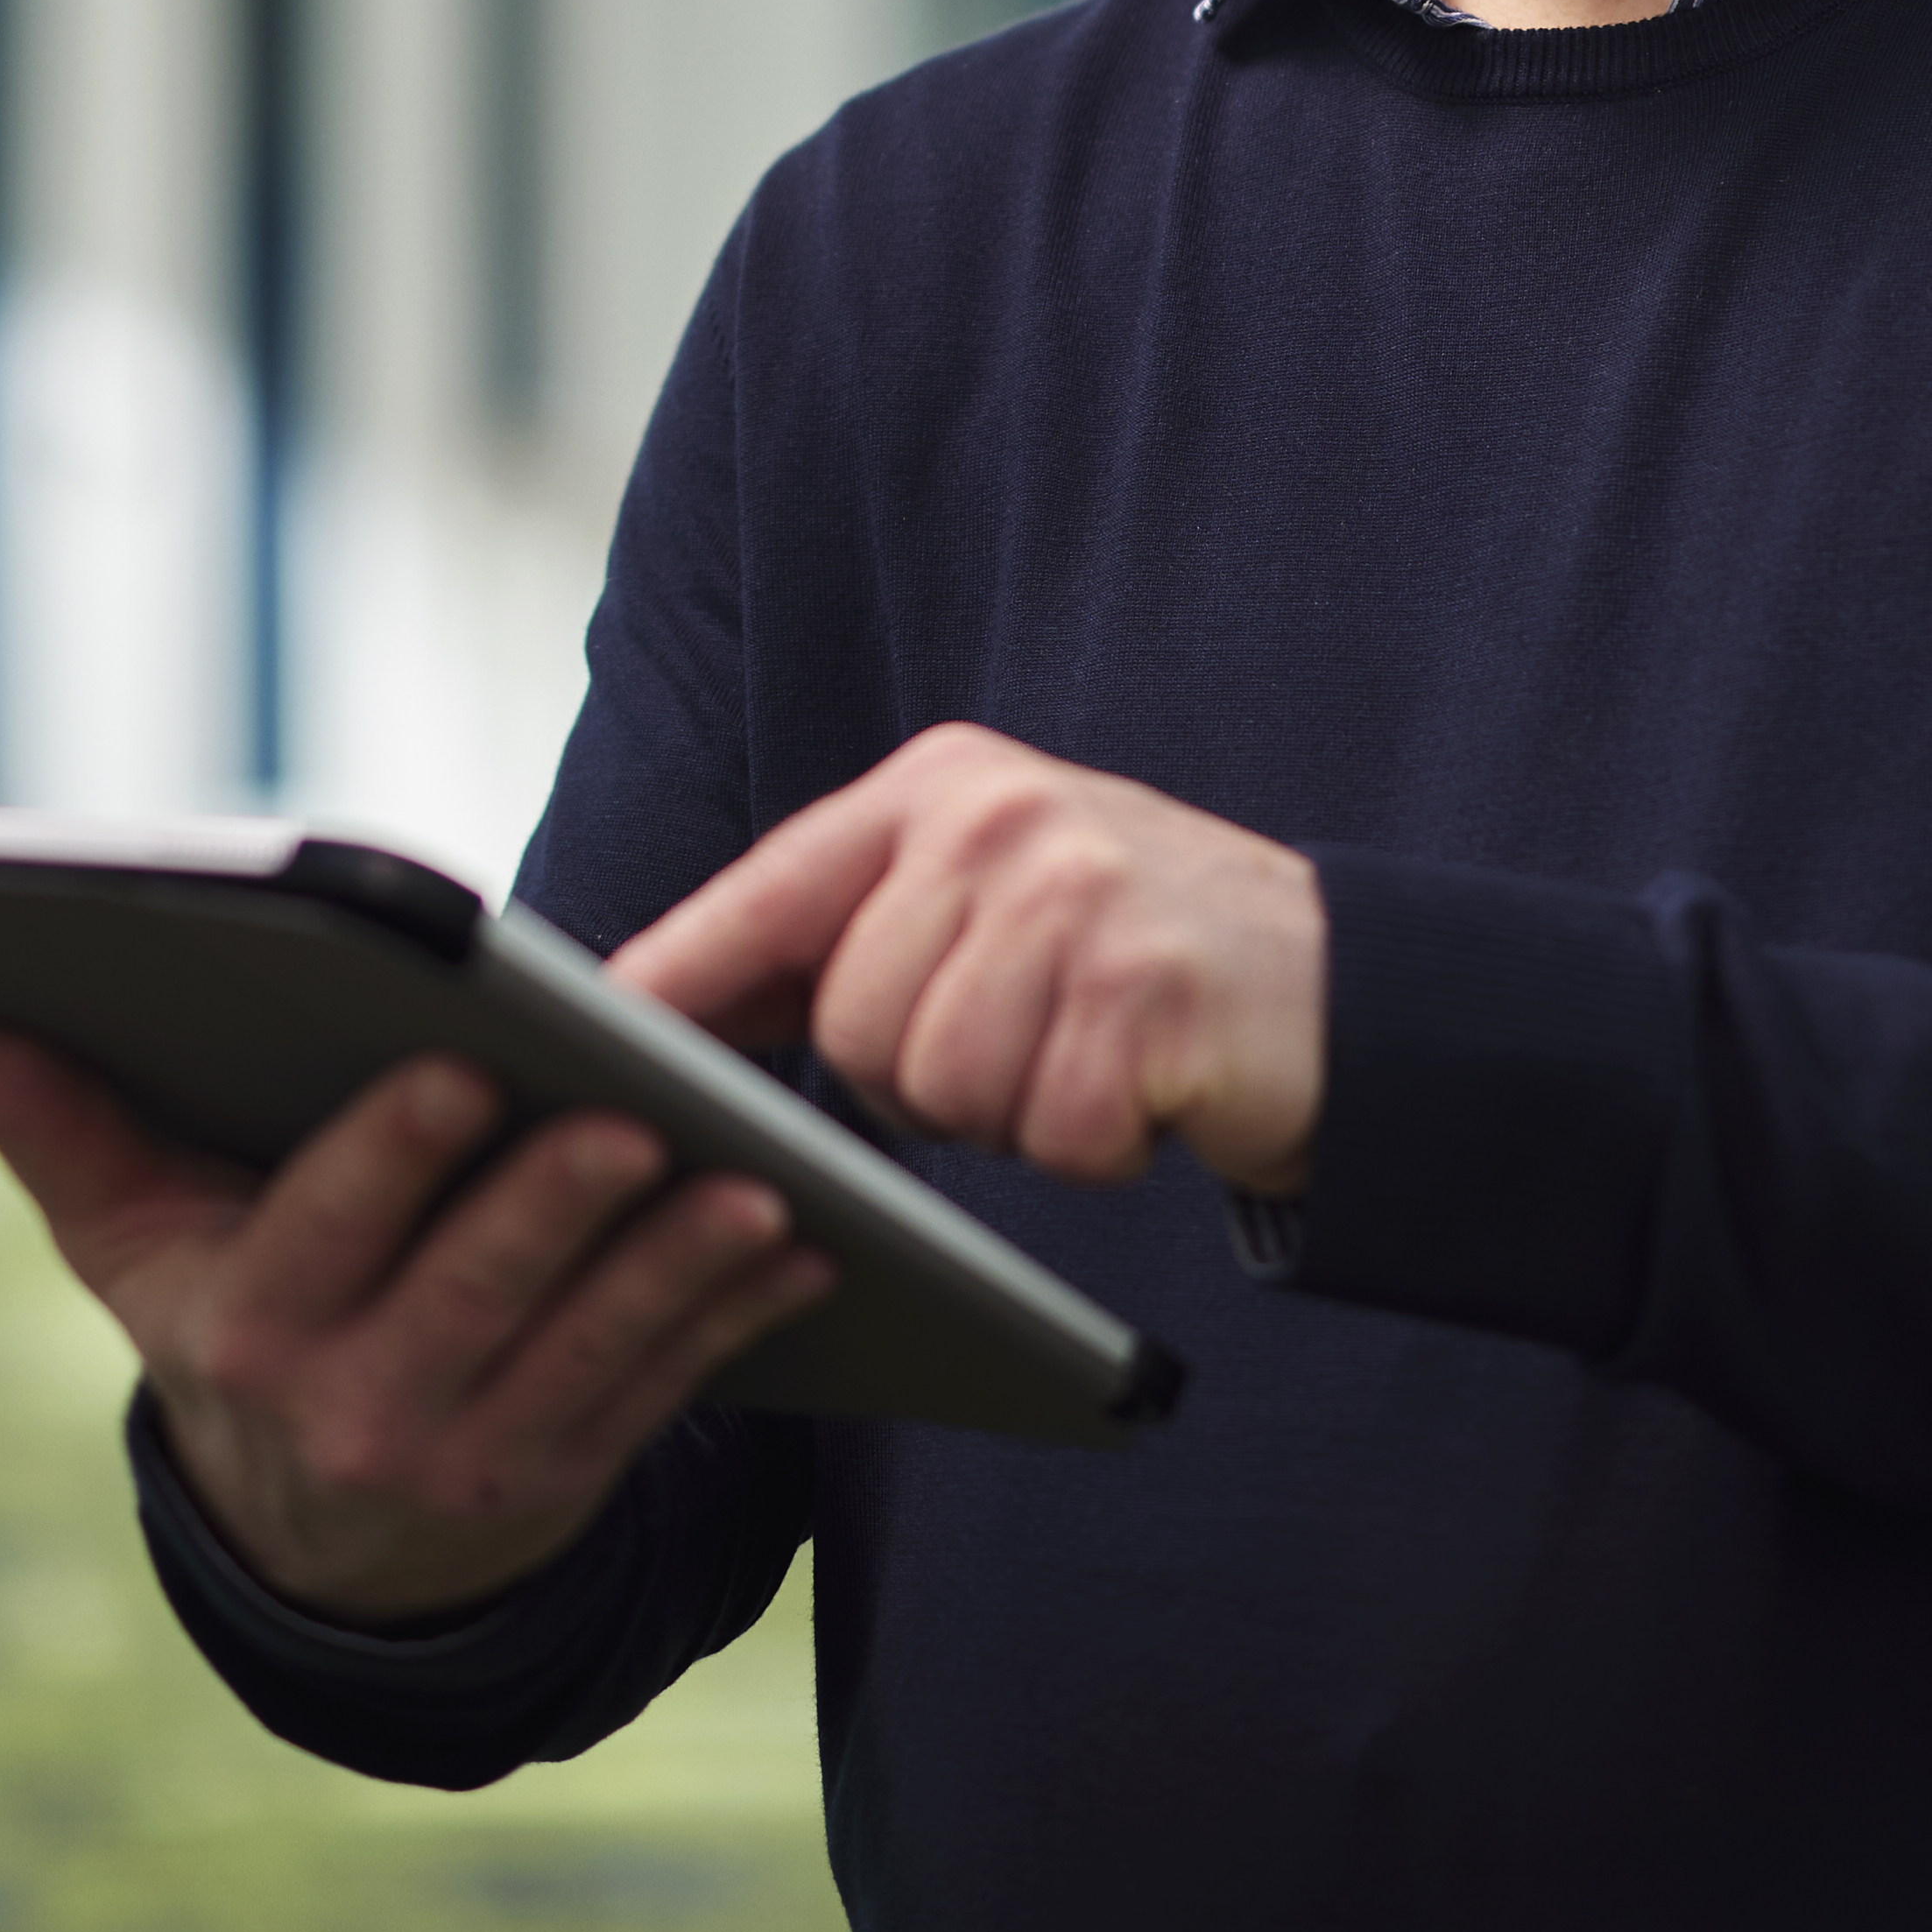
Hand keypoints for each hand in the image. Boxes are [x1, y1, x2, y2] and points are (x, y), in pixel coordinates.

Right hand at [0, 1024, 836, 1624]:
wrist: (315, 1541)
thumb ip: (53, 1126)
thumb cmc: (226, 1316)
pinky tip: (802, 1250)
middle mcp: (354, 1415)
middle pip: (474, 1295)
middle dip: (557, 1208)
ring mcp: (471, 1462)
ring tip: (755, 1188)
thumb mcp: (131, 1243)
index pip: (323, 1233)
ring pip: (589, 1356)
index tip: (455, 1068)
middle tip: (635, 1116)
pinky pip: (663, 1401)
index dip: (391, 1157)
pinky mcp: (569, 1485)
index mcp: (248, 1332)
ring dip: (676, 1274)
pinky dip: (735, 1327)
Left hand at [611, 724, 1327, 1195]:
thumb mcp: (991, 890)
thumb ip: (854, 929)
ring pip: (942, 1092)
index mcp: (942, 787)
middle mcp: (1003, 820)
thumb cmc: (1135, 956)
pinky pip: (1048, 1135)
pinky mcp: (1150, 994)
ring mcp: (1081, 898)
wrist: (1342, 987)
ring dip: (1012, 1114)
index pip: (766, 894)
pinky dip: (1094, 1144)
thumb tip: (669, 1018)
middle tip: (1027, 1040)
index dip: (673, 981)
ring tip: (1085, 1056)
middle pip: (857, 1029)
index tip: (589, 1042)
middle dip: (924, 1080)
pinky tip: (1145, 1089)